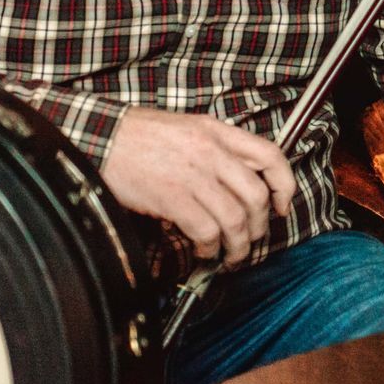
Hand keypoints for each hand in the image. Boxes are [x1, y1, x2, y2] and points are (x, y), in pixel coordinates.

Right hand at [100, 106, 295, 266]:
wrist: (99, 137)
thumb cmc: (140, 136)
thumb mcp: (189, 128)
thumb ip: (217, 149)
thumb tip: (236, 182)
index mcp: (219, 132)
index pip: (271, 156)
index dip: (284, 185)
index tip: (282, 206)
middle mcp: (212, 152)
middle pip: (256, 195)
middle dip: (260, 225)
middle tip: (252, 239)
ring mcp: (193, 175)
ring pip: (234, 218)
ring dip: (238, 244)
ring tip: (232, 255)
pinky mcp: (172, 197)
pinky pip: (205, 230)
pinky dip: (210, 248)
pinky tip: (205, 252)